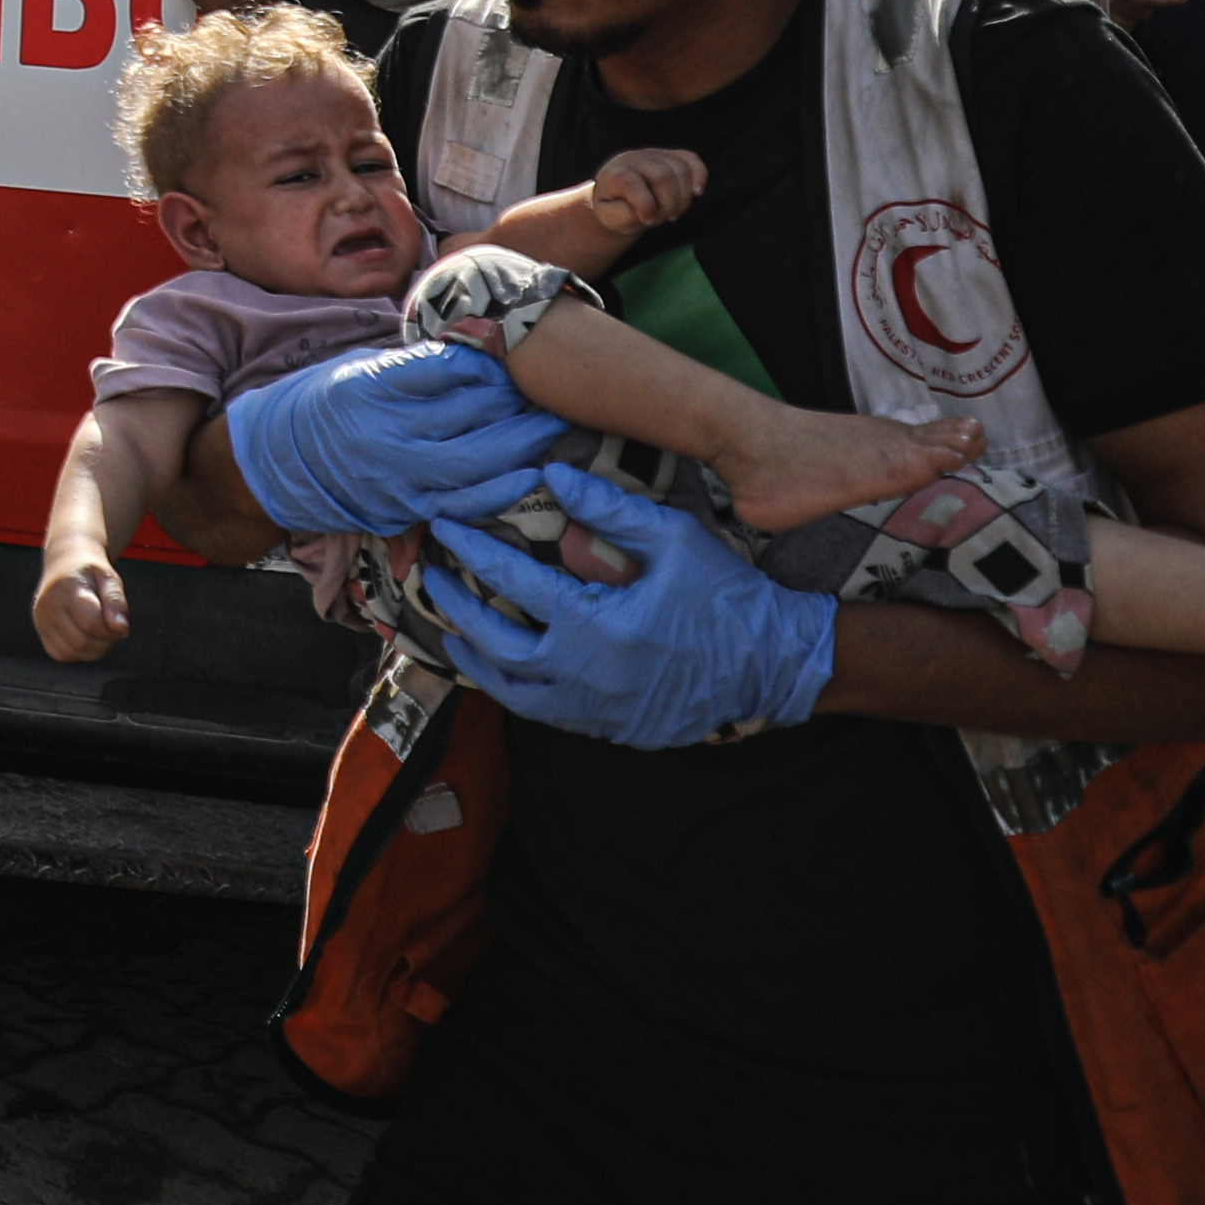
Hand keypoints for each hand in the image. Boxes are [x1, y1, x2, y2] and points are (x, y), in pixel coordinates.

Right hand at [35, 552, 128, 661]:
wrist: (64, 562)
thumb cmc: (91, 571)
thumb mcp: (109, 577)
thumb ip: (116, 601)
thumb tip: (121, 629)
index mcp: (65, 588)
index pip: (91, 623)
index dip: (111, 629)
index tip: (120, 621)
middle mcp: (48, 606)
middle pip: (82, 642)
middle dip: (105, 641)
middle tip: (113, 628)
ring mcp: (41, 620)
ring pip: (72, 652)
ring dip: (94, 649)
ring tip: (101, 631)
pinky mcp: (41, 632)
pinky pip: (62, 654)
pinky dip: (80, 652)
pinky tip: (88, 636)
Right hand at [223, 342, 560, 539]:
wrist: (275, 460)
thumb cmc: (323, 402)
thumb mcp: (361, 366)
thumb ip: (417, 365)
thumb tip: (479, 354)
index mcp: (371, 387)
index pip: (447, 370)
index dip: (490, 365)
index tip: (516, 354)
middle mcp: (383, 433)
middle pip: (471, 416)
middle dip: (520, 405)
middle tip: (556, 391)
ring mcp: (392, 477)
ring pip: (474, 464)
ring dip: (522, 447)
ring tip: (554, 428)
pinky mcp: (401, 508)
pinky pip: (461, 503)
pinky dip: (500, 489)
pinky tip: (529, 474)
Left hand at [416, 461, 835, 750]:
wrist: (773, 663)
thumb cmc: (725, 596)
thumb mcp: (672, 539)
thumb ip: (609, 509)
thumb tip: (551, 477)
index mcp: (596, 625)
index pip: (513, 584)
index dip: (473, 552)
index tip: (446, 528)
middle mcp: (585, 677)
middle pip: (495, 646)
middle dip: (456, 610)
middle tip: (430, 579)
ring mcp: (595, 711)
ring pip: (512, 691)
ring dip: (476, 659)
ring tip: (452, 632)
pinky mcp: (609, 728)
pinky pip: (544, 712)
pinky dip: (514, 688)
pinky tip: (505, 668)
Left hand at [585, 148, 703, 239]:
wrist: (618, 196)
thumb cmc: (615, 209)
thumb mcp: (611, 219)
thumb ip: (625, 216)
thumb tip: (648, 210)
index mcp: (614, 174)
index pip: (631, 182)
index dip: (643, 204)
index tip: (647, 221)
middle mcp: (634, 159)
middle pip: (662, 176)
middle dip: (668, 204)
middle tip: (662, 219)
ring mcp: (654, 155)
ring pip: (680, 170)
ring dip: (682, 198)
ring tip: (672, 213)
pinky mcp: (671, 156)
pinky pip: (691, 159)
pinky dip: (699, 176)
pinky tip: (697, 193)